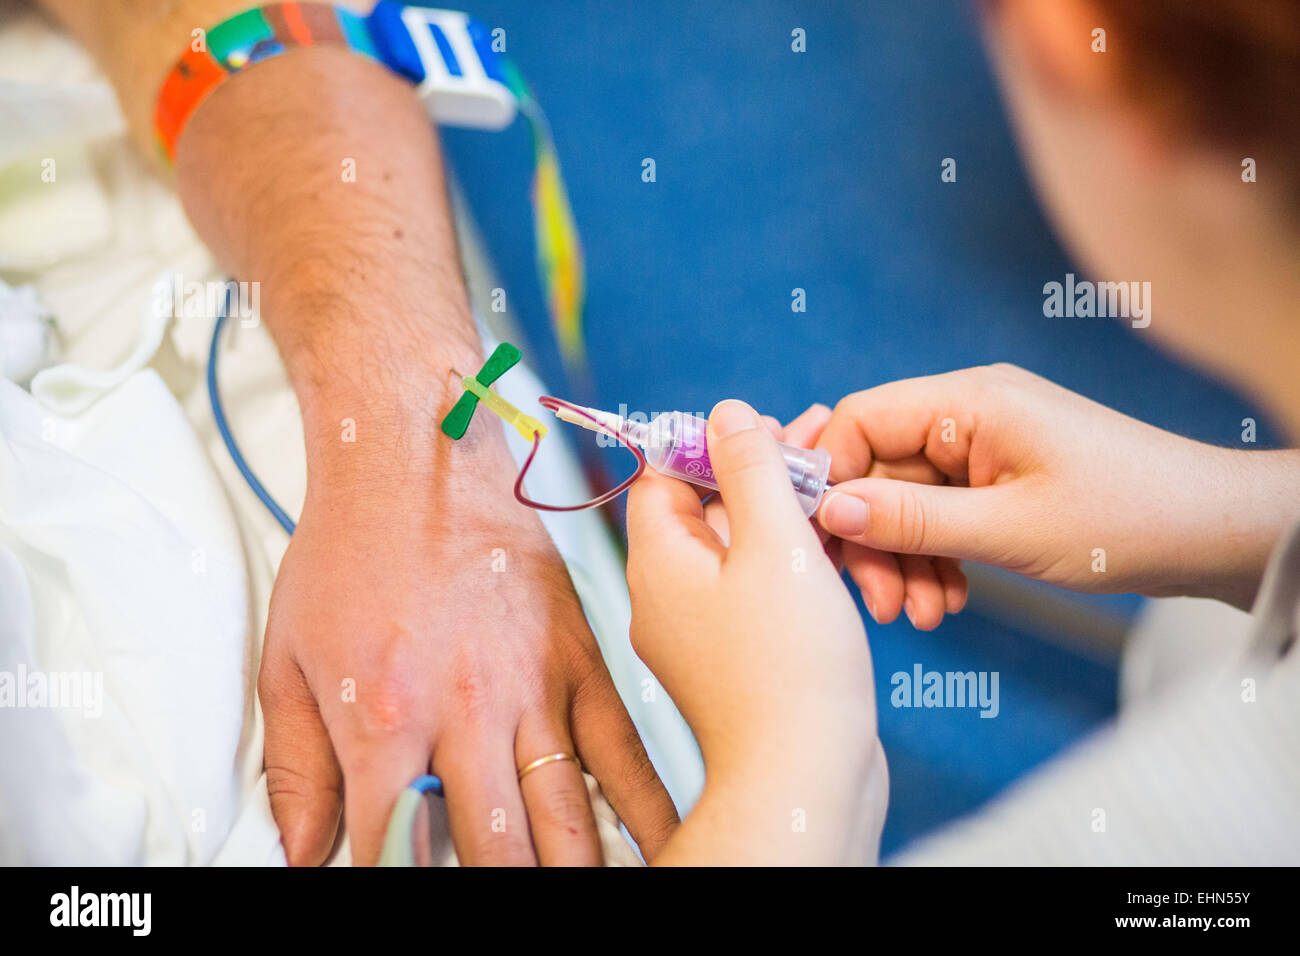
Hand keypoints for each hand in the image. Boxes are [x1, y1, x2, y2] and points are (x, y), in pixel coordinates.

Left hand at [258, 430, 677, 865]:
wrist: (414, 457)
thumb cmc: (350, 552)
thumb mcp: (286, 661)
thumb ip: (297, 771)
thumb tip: (303, 854)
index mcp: (383, 720)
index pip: (396, 853)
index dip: (400, 888)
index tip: (411, 892)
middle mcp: (465, 713)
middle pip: (496, 855)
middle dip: (500, 892)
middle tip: (503, 905)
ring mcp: (534, 688)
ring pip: (567, 819)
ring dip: (572, 872)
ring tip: (581, 896)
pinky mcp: (581, 660)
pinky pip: (626, 754)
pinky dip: (647, 813)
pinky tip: (665, 845)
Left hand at [626, 400, 881, 863]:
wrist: (805, 779)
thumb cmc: (789, 664)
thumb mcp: (775, 543)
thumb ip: (751, 469)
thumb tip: (726, 412)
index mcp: (658, 563)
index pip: (665, 477)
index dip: (715, 447)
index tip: (772, 436)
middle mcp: (666, 598)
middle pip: (709, 513)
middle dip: (767, 484)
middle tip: (824, 461)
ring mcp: (701, 635)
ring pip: (743, 556)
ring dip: (793, 530)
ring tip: (849, 511)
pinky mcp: (737, 663)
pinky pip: (759, 598)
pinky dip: (796, 575)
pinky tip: (846, 564)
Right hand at [814, 363, 1299, 614]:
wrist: (1213, 533)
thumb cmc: (1127, 518)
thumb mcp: (1008, 529)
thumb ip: (911, 520)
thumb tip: (826, 510)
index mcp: (970, 401)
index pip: (860, 420)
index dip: (827, 477)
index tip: (816, 539)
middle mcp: (970, 413)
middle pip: (879, 468)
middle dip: (871, 537)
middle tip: (879, 601)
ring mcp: (985, 446)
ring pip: (906, 499)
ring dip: (903, 557)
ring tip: (918, 614)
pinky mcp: (999, 478)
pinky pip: (940, 513)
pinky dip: (934, 556)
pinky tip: (945, 599)